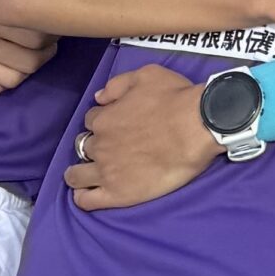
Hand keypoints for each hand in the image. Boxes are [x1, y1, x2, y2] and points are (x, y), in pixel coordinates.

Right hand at [0, 0, 51, 93]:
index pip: (35, 39)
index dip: (51, 34)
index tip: (53, 25)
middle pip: (28, 64)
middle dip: (45, 54)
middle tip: (48, 43)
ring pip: (11, 81)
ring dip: (27, 71)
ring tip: (29, 55)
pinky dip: (5, 81)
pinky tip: (9, 65)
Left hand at [66, 64, 216, 210]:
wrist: (198, 127)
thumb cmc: (175, 98)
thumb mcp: (147, 75)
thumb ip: (118, 84)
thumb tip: (99, 97)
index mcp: (104, 118)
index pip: (91, 121)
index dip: (102, 122)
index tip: (115, 125)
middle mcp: (100, 145)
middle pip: (82, 147)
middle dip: (92, 146)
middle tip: (110, 149)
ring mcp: (106, 171)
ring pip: (76, 176)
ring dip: (78, 173)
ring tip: (87, 175)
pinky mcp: (117, 193)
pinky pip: (87, 200)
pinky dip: (83, 197)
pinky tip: (86, 194)